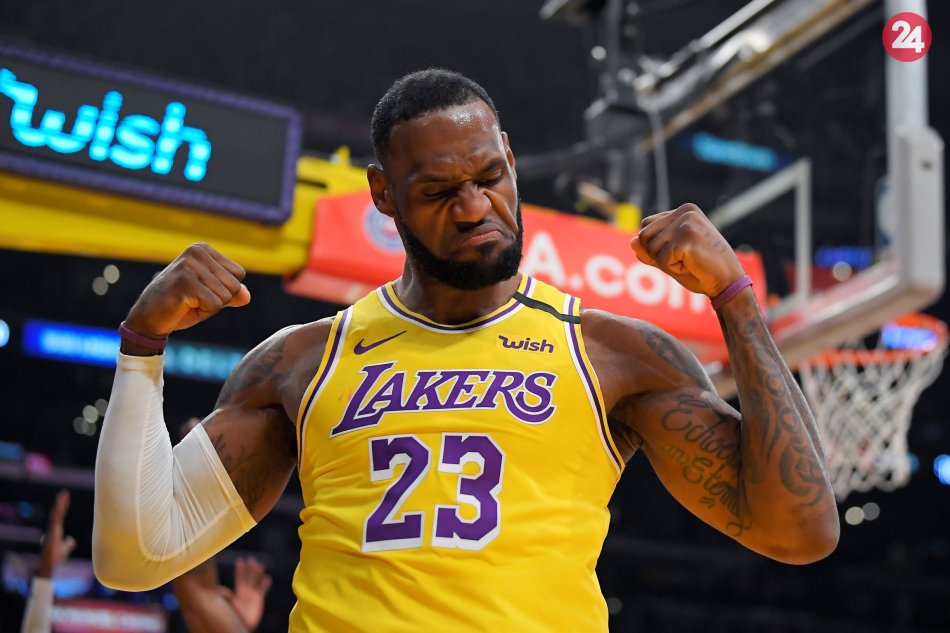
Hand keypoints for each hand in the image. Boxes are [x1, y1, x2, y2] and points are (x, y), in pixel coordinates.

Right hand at [36, 490, 75, 577]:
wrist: (49, 564)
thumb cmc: (55, 558)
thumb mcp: (65, 549)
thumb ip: (68, 544)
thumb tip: (71, 541)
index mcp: (56, 530)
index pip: (60, 516)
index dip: (62, 508)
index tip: (64, 499)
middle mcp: (53, 528)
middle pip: (58, 513)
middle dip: (61, 503)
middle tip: (64, 493)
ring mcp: (53, 529)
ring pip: (57, 514)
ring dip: (60, 504)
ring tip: (64, 494)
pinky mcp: (53, 532)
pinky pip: (56, 519)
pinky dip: (58, 512)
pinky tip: (61, 505)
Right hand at [124, 243, 250, 338]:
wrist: (147, 319)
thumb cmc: (181, 305)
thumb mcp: (212, 297)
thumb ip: (232, 293)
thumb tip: (247, 296)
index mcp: (203, 249)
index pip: (238, 274)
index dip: (224, 291)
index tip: (201, 292)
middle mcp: (197, 251)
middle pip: (234, 285)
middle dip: (218, 300)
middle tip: (193, 299)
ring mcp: (189, 265)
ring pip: (225, 296)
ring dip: (209, 307)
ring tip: (187, 302)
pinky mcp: (184, 281)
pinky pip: (214, 304)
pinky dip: (202, 312)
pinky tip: (183, 306)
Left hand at [218, 556, 271, 630]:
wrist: (241, 627)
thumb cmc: (233, 618)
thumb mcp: (228, 606)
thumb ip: (226, 598)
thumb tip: (221, 590)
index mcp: (237, 593)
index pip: (239, 578)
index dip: (240, 570)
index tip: (240, 560)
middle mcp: (245, 592)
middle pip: (248, 577)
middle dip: (250, 568)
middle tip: (251, 559)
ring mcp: (252, 596)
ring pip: (256, 581)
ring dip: (258, 573)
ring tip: (260, 565)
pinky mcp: (259, 600)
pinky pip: (263, 590)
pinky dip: (265, 583)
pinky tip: (267, 577)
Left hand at [630, 203, 745, 296]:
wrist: (728, 282)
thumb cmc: (701, 270)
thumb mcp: (670, 258)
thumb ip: (650, 250)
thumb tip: (632, 241)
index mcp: (684, 210)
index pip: (647, 225)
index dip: (655, 246)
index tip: (681, 252)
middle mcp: (685, 211)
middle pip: (644, 235)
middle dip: (657, 254)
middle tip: (684, 259)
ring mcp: (686, 223)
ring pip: (650, 248)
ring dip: (665, 263)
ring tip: (689, 262)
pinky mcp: (686, 238)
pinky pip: (660, 259)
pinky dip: (673, 269)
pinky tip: (692, 265)